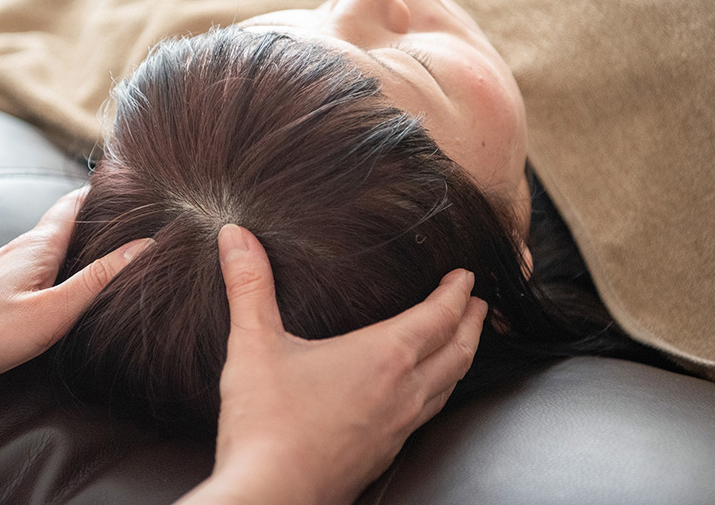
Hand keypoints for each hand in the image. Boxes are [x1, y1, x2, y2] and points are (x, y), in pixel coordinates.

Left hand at [0, 186, 151, 406]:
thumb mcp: (53, 312)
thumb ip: (98, 280)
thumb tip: (144, 246)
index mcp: (36, 247)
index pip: (74, 204)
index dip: (102, 191)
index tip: (131, 182)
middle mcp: (16, 250)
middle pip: (62, 223)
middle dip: (95, 218)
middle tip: (132, 216)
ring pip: (45, 246)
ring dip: (74, 243)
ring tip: (105, 250)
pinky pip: (30, 268)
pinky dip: (54, 267)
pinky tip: (59, 288)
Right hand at [178, 224, 486, 504]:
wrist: (271, 496)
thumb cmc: (266, 425)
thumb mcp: (253, 344)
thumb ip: (249, 285)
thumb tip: (235, 236)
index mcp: (381, 358)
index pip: (438, 317)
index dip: (457, 293)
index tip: (466, 276)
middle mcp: (401, 393)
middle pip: (457, 352)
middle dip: (472, 323)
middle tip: (479, 305)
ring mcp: (397, 429)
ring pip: (447, 387)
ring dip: (461, 359)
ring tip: (461, 345)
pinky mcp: (384, 456)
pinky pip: (426, 417)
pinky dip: (437, 394)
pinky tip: (419, 399)